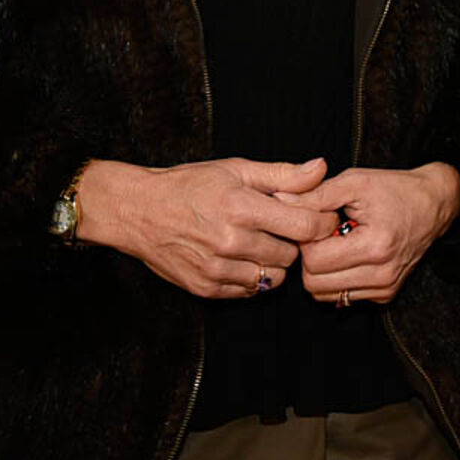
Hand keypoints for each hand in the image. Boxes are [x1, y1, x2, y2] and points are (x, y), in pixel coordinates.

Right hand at [77, 156, 339, 298]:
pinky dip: (252, 277)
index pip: (305, 227)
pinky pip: (248, 291)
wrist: (138, 210)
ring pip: (272, 278)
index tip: (321, 219)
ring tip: (260, 243)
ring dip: (273, 263)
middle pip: (291, 255)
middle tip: (282, 229)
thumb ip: (283, 174)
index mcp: (242, 207)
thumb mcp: (236, 169)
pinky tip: (241, 258)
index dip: (321, 223)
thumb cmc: (190, 185)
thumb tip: (321, 168)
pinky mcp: (205, 288)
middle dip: (293, 242)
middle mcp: (231, 241)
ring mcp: (217, 269)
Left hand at [289, 163, 459, 304]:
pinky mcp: (385, 296)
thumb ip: (314, 195)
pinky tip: (349, 255)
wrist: (434, 204)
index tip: (318, 222)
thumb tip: (279, 200)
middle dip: (310, 258)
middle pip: (314, 284)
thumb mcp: (355, 182)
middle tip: (324, 234)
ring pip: (325, 294)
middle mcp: (382, 275)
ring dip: (322, 270)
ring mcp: (385, 289)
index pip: (314, 261)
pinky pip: (342, 296)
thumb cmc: (395, 189)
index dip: (307, 240)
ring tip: (337, 243)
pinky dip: (337, 278)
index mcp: (376, 246)